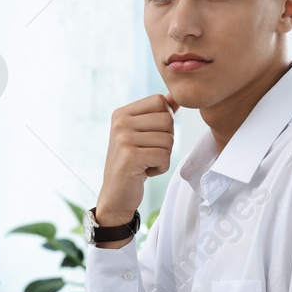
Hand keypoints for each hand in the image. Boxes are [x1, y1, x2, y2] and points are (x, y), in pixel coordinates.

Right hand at [96, 93, 177, 227]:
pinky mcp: (130, 157)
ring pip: (168, 139)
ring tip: (145, 162)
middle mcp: (120, 123)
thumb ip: (157, 115)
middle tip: (148, 152)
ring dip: (163, 156)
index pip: (160, 101)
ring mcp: (123, 139)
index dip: (165, 120)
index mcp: (122, 113)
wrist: (116, 194)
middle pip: (167, 120)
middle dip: (166, 140)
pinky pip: (164, 156)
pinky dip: (160, 168)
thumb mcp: (142, 134)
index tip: (150, 137)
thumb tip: (175, 97)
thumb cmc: (133, 163)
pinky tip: (144, 171)